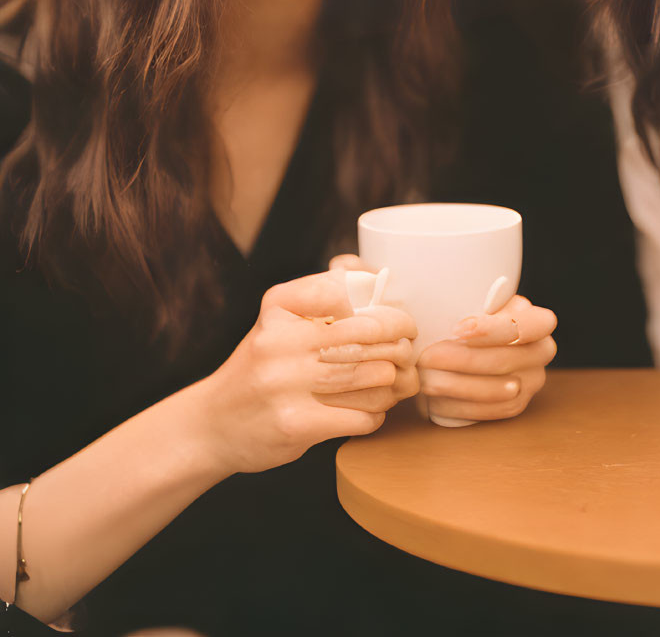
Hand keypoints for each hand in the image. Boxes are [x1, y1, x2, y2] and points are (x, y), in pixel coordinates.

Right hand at [197, 271, 418, 473]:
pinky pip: (364, 415)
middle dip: (402, 344)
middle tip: (407, 352)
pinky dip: (377, 413)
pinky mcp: (296, 424)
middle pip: (372, 334)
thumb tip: (377, 277)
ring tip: (394, 382)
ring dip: (394, 382)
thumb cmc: (260, 368)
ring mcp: (286, 385)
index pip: (353, 293)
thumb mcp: (279, 321)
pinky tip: (370, 410)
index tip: (399, 322)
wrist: (209, 426)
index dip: (389, 310)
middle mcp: (280, 341)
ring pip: (375, 376)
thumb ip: (322, 297)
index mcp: (278, 307)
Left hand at [416, 294, 557, 422]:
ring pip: (495, 390)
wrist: (482, 346)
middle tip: (427, 357)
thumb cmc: (475, 319)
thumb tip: (445, 304)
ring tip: (426, 377)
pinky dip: (459, 406)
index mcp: (539, 322)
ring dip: (455, 386)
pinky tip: (435, 399)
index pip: (522, 326)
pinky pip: (488, 411)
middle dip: (460, 360)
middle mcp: (542, 351)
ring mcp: (533, 380)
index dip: (490, 330)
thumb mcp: (480, 303)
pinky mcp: (517, 404)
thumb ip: (473, 303)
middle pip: (502, 360)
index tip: (456, 329)